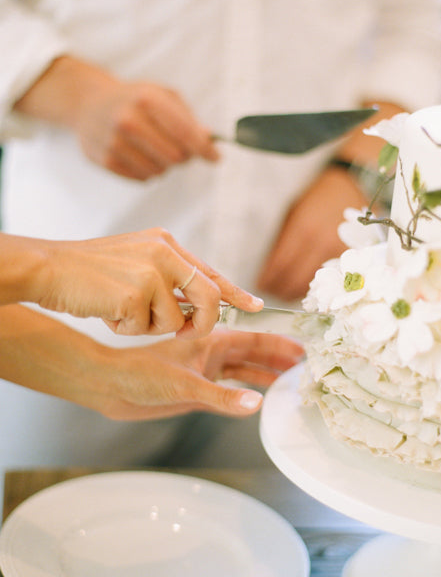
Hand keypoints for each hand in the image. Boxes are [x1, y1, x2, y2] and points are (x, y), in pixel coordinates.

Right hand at [33, 228, 262, 335]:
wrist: (49, 268)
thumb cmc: (89, 272)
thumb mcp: (136, 262)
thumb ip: (168, 278)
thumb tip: (197, 306)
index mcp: (166, 243)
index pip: (210, 272)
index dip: (235, 292)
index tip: (256, 306)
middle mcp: (164, 252)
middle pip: (207, 298)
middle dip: (200, 324)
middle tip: (182, 333)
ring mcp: (151, 271)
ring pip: (174, 321)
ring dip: (147, 327)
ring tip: (120, 309)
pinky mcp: (136, 293)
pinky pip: (146, 328)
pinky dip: (126, 329)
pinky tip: (107, 311)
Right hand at [74, 75, 218, 179]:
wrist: (89, 103)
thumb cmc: (134, 99)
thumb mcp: (162, 95)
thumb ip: (188, 117)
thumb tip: (208, 139)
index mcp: (147, 99)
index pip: (185, 133)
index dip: (204, 150)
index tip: (215, 158)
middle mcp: (128, 120)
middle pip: (175, 157)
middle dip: (184, 156)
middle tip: (181, 148)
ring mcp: (114, 141)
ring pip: (160, 171)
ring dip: (164, 164)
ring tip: (154, 147)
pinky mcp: (105, 160)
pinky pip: (143, 178)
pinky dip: (148, 170)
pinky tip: (138, 154)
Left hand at [98, 330, 304, 419]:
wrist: (110, 386)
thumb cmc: (139, 373)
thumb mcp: (185, 386)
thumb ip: (222, 398)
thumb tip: (258, 404)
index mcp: (211, 341)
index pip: (255, 341)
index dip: (280, 345)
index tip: (303, 350)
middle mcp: (211, 353)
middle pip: (254, 355)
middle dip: (279, 359)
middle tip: (306, 368)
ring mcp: (204, 371)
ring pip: (243, 370)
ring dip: (266, 374)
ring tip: (290, 381)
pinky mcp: (196, 388)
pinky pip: (229, 387)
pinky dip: (246, 390)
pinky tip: (259, 398)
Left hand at [256, 168, 366, 300]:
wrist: (349, 185)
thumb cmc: (317, 198)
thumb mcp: (294, 212)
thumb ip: (283, 240)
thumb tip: (270, 268)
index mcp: (302, 229)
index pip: (280, 265)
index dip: (268, 279)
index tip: (260, 285)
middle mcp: (320, 243)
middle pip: (294, 278)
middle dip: (279, 289)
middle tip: (271, 292)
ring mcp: (337, 251)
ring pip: (311, 283)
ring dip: (295, 292)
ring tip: (285, 293)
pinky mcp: (350, 257)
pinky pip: (327, 280)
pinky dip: (314, 286)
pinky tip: (304, 289)